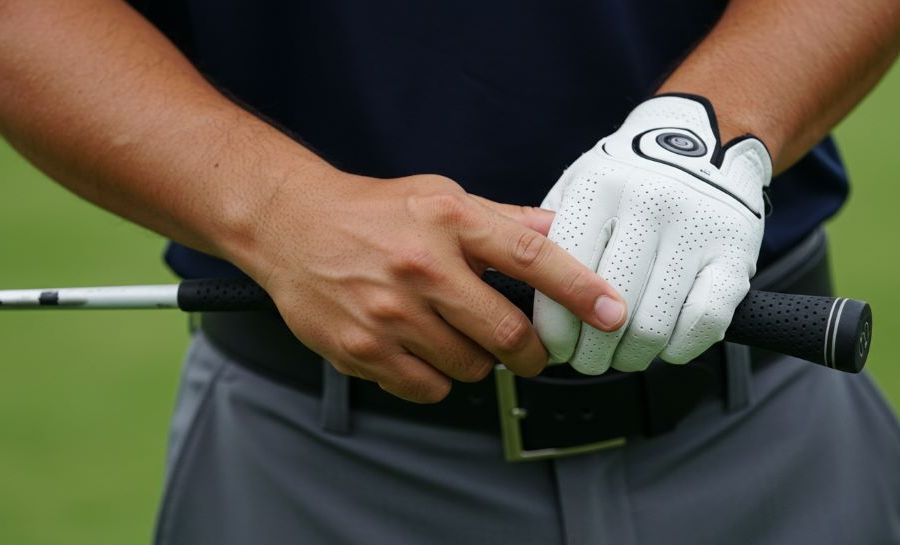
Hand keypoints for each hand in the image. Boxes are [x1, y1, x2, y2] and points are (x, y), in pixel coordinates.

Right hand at [232, 169, 626, 401]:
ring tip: (453, 334)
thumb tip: (562, 231)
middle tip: (529, 350)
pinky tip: (420, 349)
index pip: (531, 258)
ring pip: (470, 368)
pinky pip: (427, 388)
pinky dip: (436, 378)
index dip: (579, 289)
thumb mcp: (439, 196)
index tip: (611, 311)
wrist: (288, 226)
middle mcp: (421, 267)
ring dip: (476, 361)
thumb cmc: (371, 211)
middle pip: (507, 334)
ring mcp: (389, 314)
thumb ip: (503, 220)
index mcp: (448, 221)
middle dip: (531, 352)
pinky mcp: (361, 351)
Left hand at [534, 94, 771, 374]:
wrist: (703, 139)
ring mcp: (696, 227)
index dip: (555, 324)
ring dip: (633, 356)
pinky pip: (705, 319)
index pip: (564, 272)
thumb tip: (521, 299)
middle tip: (587, 359)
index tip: (553, 346)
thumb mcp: (580, 186)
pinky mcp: (735, 250)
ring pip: (654, 323)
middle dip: (592, 351)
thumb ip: (551, 234)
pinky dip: (680, 346)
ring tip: (623, 355)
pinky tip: (665, 346)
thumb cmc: (630, 175)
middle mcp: (649, 204)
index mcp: (600, 188)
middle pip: (609, 308)